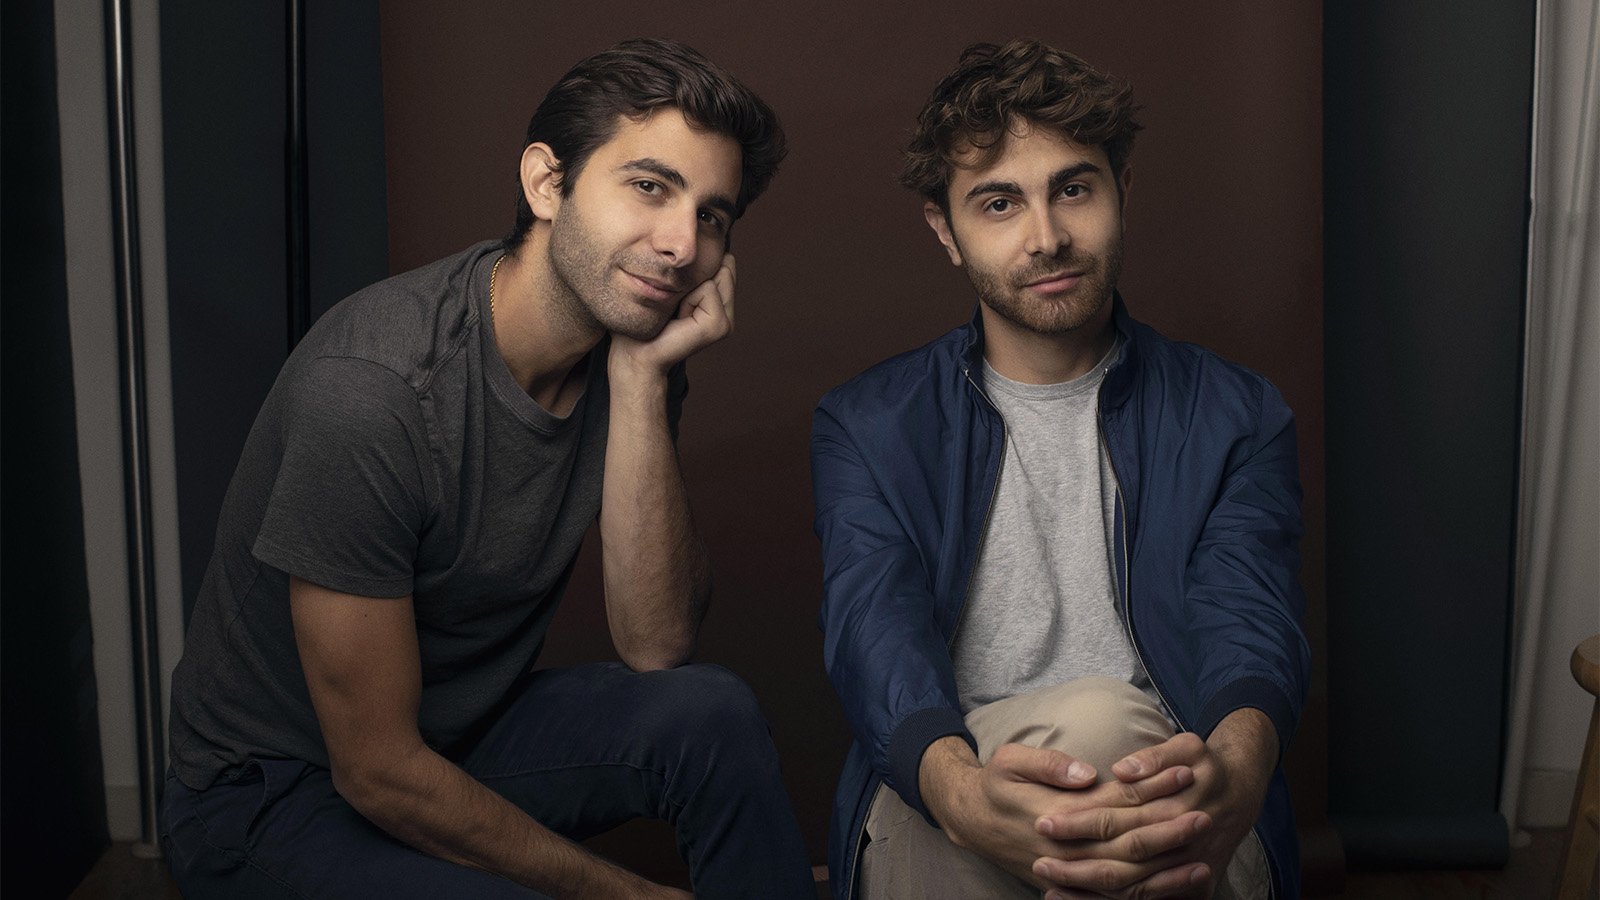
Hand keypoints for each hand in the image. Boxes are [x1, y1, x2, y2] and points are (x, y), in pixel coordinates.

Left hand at [610, 254, 734, 378]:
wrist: (634, 352)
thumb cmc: (644, 319)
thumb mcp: (671, 285)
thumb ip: (690, 268)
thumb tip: (704, 243)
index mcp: (719, 301)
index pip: (724, 261)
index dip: (694, 267)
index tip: (676, 293)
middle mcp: (726, 310)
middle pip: (723, 265)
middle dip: (694, 277)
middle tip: (675, 305)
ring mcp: (726, 321)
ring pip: (716, 274)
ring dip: (689, 288)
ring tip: (677, 311)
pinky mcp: (720, 326)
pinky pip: (708, 288)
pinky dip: (689, 298)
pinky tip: (679, 319)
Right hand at [920, 738, 1194, 891]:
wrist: (970, 821)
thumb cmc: (994, 785)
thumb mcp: (1009, 762)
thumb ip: (1049, 765)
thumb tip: (1088, 774)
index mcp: (1057, 814)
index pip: (1115, 803)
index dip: (1152, 788)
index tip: (1184, 770)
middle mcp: (1068, 849)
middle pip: (1128, 843)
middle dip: (1169, 829)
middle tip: (1206, 813)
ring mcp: (1071, 872)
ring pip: (1128, 874)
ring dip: (1166, 866)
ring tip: (1203, 853)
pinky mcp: (1074, 884)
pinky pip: (1117, 894)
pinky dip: (1150, 889)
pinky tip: (1176, 882)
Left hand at [1032, 710, 1276, 898]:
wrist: (1244, 792)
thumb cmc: (1206, 765)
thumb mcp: (1188, 746)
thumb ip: (1155, 756)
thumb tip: (1122, 770)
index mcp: (1172, 805)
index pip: (1114, 817)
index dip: (1078, 821)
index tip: (1044, 821)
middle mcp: (1178, 842)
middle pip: (1118, 859)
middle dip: (1076, 864)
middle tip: (1038, 862)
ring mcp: (1184, 868)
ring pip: (1130, 888)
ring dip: (1089, 891)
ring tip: (1049, 887)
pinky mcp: (1189, 884)